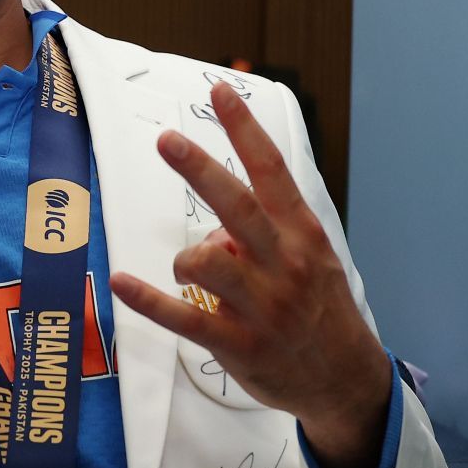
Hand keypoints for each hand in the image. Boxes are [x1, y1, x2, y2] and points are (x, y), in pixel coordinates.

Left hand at [110, 83, 392, 467]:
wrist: (345, 377)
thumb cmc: (318, 308)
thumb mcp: (309, 260)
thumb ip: (266, 231)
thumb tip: (216, 226)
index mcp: (301, 235)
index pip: (272, 171)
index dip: (245, 130)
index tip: (221, 90)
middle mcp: (284, 264)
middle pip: (237, 206)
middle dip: (201, 169)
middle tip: (168, 140)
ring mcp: (262, 305)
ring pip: (207, 261)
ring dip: (187, 258)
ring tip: (190, 271)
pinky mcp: (239, 343)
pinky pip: (185, 316)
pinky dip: (149, 300)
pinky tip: (122, 282)